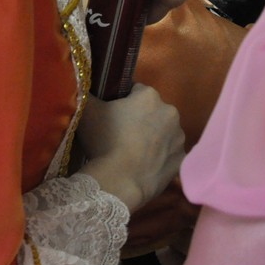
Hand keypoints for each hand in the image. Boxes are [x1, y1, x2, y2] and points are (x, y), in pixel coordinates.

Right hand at [78, 83, 184, 212]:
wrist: (122, 180)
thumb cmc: (105, 139)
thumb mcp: (87, 110)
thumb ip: (86, 92)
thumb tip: (82, 84)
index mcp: (149, 96)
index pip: (135, 90)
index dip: (121, 100)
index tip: (111, 113)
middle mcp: (170, 112)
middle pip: (151, 111)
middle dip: (139, 118)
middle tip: (119, 133)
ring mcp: (180, 138)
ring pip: (163, 131)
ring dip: (152, 136)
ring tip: (131, 151)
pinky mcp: (182, 160)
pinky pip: (169, 153)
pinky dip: (159, 156)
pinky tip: (143, 164)